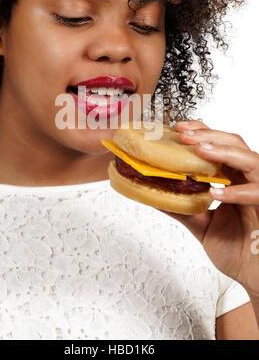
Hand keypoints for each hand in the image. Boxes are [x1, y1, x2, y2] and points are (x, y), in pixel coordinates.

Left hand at [161, 120, 258, 295]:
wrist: (251, 273)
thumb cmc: (236, 249)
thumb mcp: (201, 224)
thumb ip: (181, 208)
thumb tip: (152, 195)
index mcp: (232, 177)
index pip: (219, 145)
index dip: (201, 132)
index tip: (178, 129)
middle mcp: (247, 179)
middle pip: (234, 143)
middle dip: (208, 136)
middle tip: (184, 135)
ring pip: (250, 159)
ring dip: (223, 152)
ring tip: (200, 151)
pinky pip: (257, 192)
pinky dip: (237, 191)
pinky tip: (216, 193)